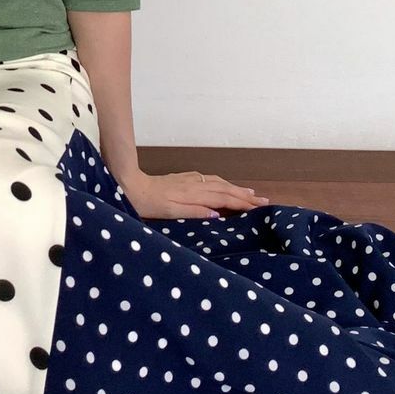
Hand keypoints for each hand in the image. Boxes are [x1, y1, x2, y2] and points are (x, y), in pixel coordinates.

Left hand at [119, 169, 265, 221]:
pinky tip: (225, 186)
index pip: (224, 199)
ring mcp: (191, 180)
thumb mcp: (170, 212)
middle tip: (264, 201)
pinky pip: (211, 180)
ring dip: (237, 188)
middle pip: (226, 189)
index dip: (242, 203)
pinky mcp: (184, 178)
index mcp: (194, 195)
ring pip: (220, 183)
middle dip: (245, 195)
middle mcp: (196, 185)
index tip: (258, 208)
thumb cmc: (148, 203)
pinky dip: (223, 184)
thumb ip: (194, 213)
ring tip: (251, 194)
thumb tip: (217, 215)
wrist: (131, 184)